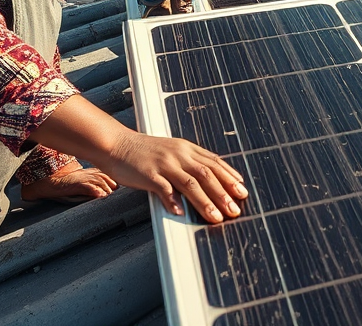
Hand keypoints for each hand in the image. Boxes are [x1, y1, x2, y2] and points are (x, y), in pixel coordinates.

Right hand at [20, 160, 116, 201]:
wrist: (52, 182)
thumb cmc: (69, 184)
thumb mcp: (84, 181)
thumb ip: (95, 184)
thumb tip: (106, 193)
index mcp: (93, 172)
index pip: (109, 175)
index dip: (116, 181)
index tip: (122, 187)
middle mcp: (90, 174)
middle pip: (107, 178)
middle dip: (113, 185)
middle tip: (121, 193)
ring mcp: (83, 178)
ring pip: (99, 182)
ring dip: (107, 188)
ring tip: (112, 196)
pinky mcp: (76, 184)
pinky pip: (87, 187)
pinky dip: (95, 191)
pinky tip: (100, 195)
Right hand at [105, 134, 246, 222]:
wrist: (119, 144)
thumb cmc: (146, 152)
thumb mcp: (173, 152)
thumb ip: (190, 164)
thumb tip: (210, 180)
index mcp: (187, 149)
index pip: (214, 162)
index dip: (230, 177)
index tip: (242, 190)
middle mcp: (179, 154)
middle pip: (206, 173)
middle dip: (223, 193)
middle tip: (235, 209)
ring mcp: (164, 164)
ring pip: (190, 183)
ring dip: (205, 201)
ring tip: (216, 217)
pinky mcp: (148, 174)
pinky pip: (163, 188)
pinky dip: (173, 201)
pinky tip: (180, 213)